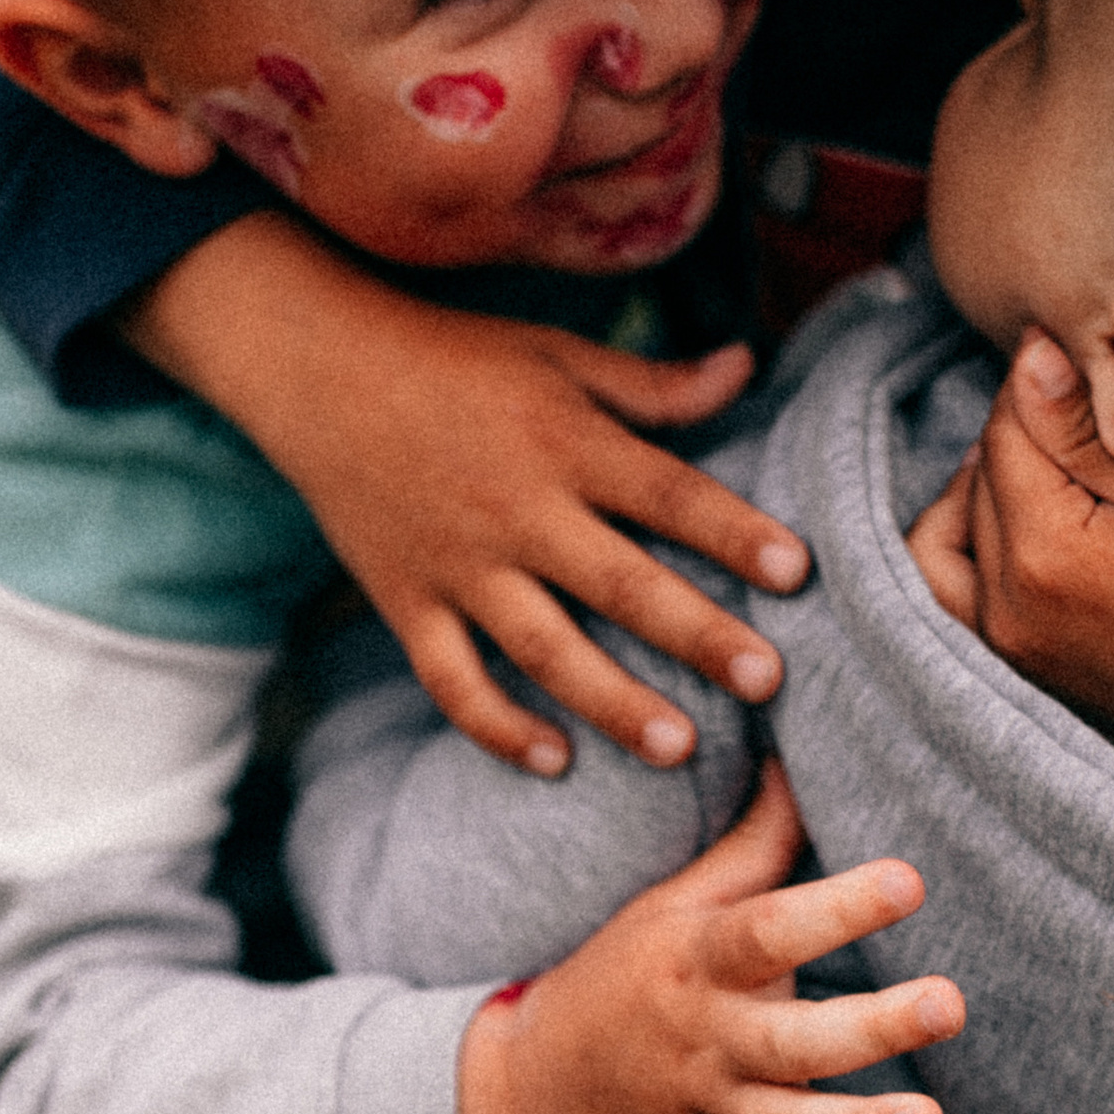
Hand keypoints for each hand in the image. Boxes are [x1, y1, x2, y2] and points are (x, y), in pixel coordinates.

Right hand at [124, 214, 810, 775]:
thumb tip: (747, 365)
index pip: (667, 493)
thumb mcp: (557, 353)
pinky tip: (553, 759)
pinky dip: (497, 725)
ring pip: (544, 648)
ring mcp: (459, 564)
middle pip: (620, 583)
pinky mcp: (407, 601)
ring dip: (612, 701)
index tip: (797, 571)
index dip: (733, 531)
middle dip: (697, 635)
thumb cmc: (455, 358)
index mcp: (566, 443)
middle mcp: (517, 510)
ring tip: (681, 746)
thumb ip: (652, 383)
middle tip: (768, 681)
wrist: (316, 367)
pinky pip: (452, 678)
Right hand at [456, 765, 965, 1113]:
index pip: (770, 930)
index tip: (910, 878)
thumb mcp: (669, 905)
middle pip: (793, 1042)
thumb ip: (751, 844)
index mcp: (697, 966)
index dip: (838, 906)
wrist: (531, 1098)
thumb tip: (805, 755)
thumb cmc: (620, 979)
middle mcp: (710, 1048)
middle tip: (946, 1001)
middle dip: (869, 1027)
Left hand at [905, 332, 1113, 781]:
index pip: (1009, 425)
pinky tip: (1021, 527)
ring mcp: (1008, 653)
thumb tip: (1027, 355)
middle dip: (1022, 431)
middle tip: (1087, 408)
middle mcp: (1008, 611)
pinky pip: (954, 598)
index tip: (1095, 363)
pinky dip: (970, 550)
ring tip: (1046, 466)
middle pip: (979, 477)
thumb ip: (1091, 425)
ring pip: (947, 536)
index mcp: (1046, 555)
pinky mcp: (1021, 676)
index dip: (1049, 378)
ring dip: (982, 488)